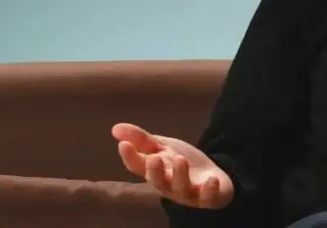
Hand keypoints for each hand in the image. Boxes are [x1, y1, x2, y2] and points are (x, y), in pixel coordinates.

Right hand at [111, 122, 233, 208]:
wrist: (211, 177)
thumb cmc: (181, 163)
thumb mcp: (163, 147)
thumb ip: (141, 139)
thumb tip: (115, 128)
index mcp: (155, 172)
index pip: (138, 167)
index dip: (130, 157)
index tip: (123, 145)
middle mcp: (168, 185)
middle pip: (158, 181)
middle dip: (155, 171)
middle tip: (154, 158)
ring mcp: (188, 193)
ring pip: (181, 188)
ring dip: (180, 175)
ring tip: (180, 160)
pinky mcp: (209, 197)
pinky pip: (208, 197)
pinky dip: (209, 190)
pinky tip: (211, 180)